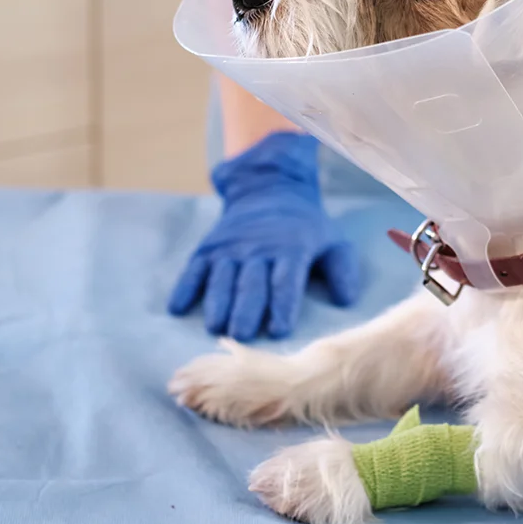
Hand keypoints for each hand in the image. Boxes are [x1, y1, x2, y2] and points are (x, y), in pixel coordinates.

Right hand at [169, 132, 360, 339]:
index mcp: (292, 248)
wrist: (270, 188)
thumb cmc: (306, 227)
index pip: (287, 280)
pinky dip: (185, 286)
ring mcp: (230, 246)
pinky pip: (194, 267)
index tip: (280, 329)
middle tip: (242, 335)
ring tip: (215, 327)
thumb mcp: (332, 241)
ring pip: (222, 277)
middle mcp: (258, 247)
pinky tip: (177, 308)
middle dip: (246, 309)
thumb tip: (345, 300)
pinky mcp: (208, 246)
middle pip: (251, 282)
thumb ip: (342, 270)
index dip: (283, 304)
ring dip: (217, 302)